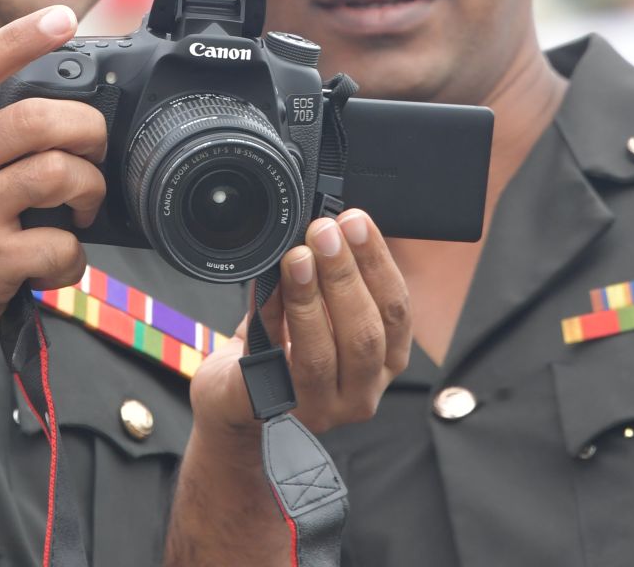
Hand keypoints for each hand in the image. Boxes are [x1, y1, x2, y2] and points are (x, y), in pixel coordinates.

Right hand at [0, 4, 106, 389]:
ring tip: (80, 210)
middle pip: (35, 118)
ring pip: (56, 174)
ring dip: (89, 192)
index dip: (21, 36)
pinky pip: (58, 244)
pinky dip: (73, 258)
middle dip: (86, 130)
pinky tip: (57, 264)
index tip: (63, 18)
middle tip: (92, 151)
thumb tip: (57, 113)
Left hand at [190, 209, 411, 436]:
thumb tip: (323, 227)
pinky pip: (274, 363)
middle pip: (365, 333)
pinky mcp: (276, 411)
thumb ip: (327, 278)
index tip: (356, 222)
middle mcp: (362, 391)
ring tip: (297, 258)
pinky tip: (268, 288)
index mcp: (385, 361)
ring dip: (309, 298)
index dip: (378, 263)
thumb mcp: (318, 312)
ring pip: (322, 353)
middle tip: (323, 232)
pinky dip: (271, 318)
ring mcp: (321, 407)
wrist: (237, 401)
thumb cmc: (286, 350)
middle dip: (344, 275)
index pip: (396, 311)